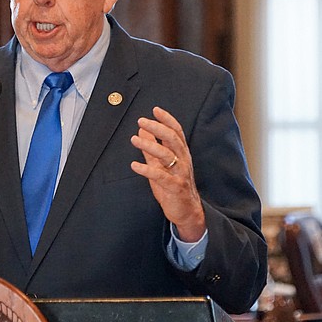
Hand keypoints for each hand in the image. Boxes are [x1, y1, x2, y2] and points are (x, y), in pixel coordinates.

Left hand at [130, 106, 205, 240]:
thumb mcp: (161, 165)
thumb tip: (141, 130)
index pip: (176, 132)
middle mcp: (183, 160)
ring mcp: (180, 174)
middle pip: (172, 139)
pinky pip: (161, 176)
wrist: (187, 211)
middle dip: (158, 128)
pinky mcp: (175, 187)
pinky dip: (147, 170)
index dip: (167, 120)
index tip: (155, 110)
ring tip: (134, 140)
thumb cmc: (173, 186)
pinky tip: (135, 165)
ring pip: (167, 155)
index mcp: (181, 153)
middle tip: (142, 121)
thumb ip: (151, 148)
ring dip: (150, 146)